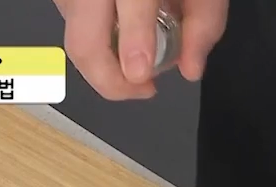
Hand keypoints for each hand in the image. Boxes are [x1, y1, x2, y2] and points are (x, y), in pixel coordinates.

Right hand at [54, 0, 228, 99]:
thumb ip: (203, 19)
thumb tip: (191, 66)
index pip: (131, 0)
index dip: (133, 38)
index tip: (141, 74)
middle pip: (83, 39)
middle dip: (109, 79)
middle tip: (140, 89)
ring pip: (73, 36)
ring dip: (103, 62)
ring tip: (136, 61)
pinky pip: (72, 22)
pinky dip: (96, 40)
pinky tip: (120, 37)